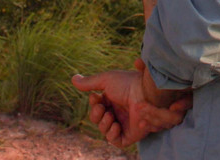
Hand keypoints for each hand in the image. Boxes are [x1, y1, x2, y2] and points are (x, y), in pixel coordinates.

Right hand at [72, 63, 190, 147]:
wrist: (146, 93)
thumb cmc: (128, 84)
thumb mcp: (106, 80)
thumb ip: (89, 82)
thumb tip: (73, 79)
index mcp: (113, 99)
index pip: (96, 106)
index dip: (93, 104)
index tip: (95, 97)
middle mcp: (119, 111)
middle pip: (98, 119)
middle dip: (95, 114)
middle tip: (102, 107)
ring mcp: (124, 123)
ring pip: (104, 130)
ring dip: (103, 123)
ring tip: (110, 116)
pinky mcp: (130, 135)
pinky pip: (115, 141)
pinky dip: (111, 134)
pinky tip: (116, 125)